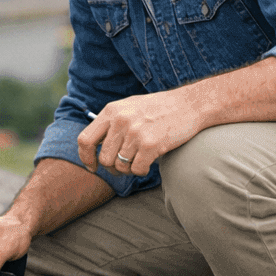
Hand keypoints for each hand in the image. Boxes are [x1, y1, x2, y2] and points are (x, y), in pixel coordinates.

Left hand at [78, 90, 204, 176]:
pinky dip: (142, 171)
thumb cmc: (159, 109)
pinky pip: (137, 170)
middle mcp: (120, 120)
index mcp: (111, 111)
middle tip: (124, 166)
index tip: (92, 167)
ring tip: (140, 159)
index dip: (85, 158)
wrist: (190, 105)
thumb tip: (94, 148)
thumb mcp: (129, 107)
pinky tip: (149, 162)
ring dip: (130, 169)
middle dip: (113, 167)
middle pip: (104, 158)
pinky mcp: (150, 144)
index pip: (85, 140)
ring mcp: (135, 133)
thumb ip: (111, 123)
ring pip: (121, 166)